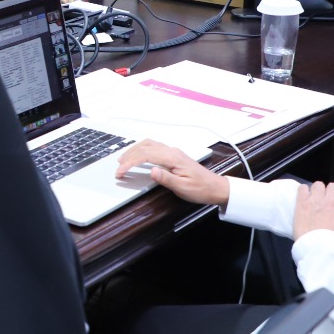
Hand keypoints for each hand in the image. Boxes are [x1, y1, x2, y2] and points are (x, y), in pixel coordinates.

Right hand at [114, 140, 229, 208]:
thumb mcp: (183, 188)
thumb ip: (166, 179)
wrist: (215, 187)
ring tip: (124, 159)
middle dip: (128, 156)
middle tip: (118, 167)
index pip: (145, 156)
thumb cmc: (201, 189)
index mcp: (173, 158)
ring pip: (149, 144)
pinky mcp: (174, 155)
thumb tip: (151, 171)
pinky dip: (142, 149)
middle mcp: (172, 151)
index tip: (120, 172)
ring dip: (134, 150)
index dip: (130, 163)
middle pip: (144, 147)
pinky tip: (139, 155)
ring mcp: (173, 152)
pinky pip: (154, 147)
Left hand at [292, 182, 333, 247]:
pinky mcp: (301, 203)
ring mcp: (315, 201)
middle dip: (332, 192)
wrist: (316, 250)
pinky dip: (303, 191)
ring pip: (318, 185)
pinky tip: (304, 198)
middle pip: (333, 186)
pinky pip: (302, 188)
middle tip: (329, 201)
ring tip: (316, 199)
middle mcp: (331, 201)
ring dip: (318, 191)